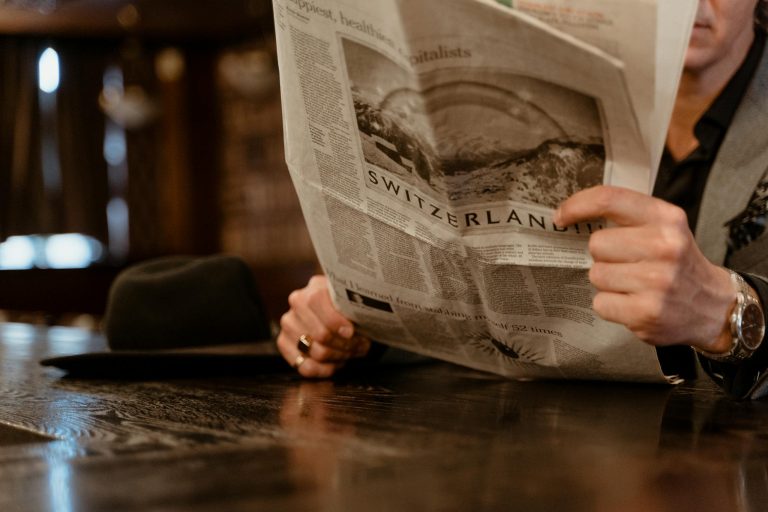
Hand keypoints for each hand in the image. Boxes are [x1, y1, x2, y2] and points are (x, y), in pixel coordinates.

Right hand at [278, 275, 370, 376]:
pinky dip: (325, 370)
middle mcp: (296, 304)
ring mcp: (288, 324)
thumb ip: (354, 310)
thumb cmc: (347, 308)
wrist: (334, 310)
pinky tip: (336, 364)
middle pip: (321, 334)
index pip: (317, 303)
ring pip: (316, 352)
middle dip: (346, 344)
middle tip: (361, 346)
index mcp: (314, 289)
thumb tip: (352, 332)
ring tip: (351, 353)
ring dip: (339, 357)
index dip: (336, 321)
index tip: (351, 332)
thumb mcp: (352, 302)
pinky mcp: (284, 343)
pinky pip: (305, 367)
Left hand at [554, 185, 734, 352]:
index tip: (561, 217)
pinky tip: (633, 304)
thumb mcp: (664, 228)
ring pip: (596, 275)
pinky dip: (611, 306)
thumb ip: (627, 217)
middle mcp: (664, 247)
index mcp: (666, 218)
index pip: (609, 199)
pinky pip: (600, 303)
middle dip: (603, 256)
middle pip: (596, 244)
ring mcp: (656, 282)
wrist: (714, 307)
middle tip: (627, 264)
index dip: (577, 206)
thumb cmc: (677, 263)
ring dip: (607, 282)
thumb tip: (570, 215)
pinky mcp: (646, 313)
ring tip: (633, 285)